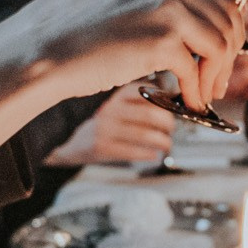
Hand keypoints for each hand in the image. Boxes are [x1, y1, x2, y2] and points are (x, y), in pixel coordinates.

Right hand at [0, 0, 241, 110]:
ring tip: (205, 90)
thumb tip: (215, 12)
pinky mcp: (163, 37)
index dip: (229, 5)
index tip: (224, 33)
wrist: (46, 48)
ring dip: (218, 73)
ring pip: (223, 41)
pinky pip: (199, 68)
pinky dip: (197, 90)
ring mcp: (167, 1)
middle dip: (231, 48)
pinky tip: (187, 99)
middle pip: (229, 10)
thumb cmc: (83, 24)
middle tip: (218, 74)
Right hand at [46, 87, 177, 166]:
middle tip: (171, 129)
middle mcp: (111, 108)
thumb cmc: (102, 125)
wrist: (71, 143)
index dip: (166, 101)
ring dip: (162, 141)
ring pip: (144, 134)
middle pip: (149, 113)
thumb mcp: (117, 106)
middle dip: (167, 123)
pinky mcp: (102, 146)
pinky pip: (132, 151)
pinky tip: (153, 155)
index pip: (148, 93)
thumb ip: (139, 103)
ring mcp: (105, 128)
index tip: (175, 109)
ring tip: (166, 144)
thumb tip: (172, 103)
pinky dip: (148, 154)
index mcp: (116, 95)